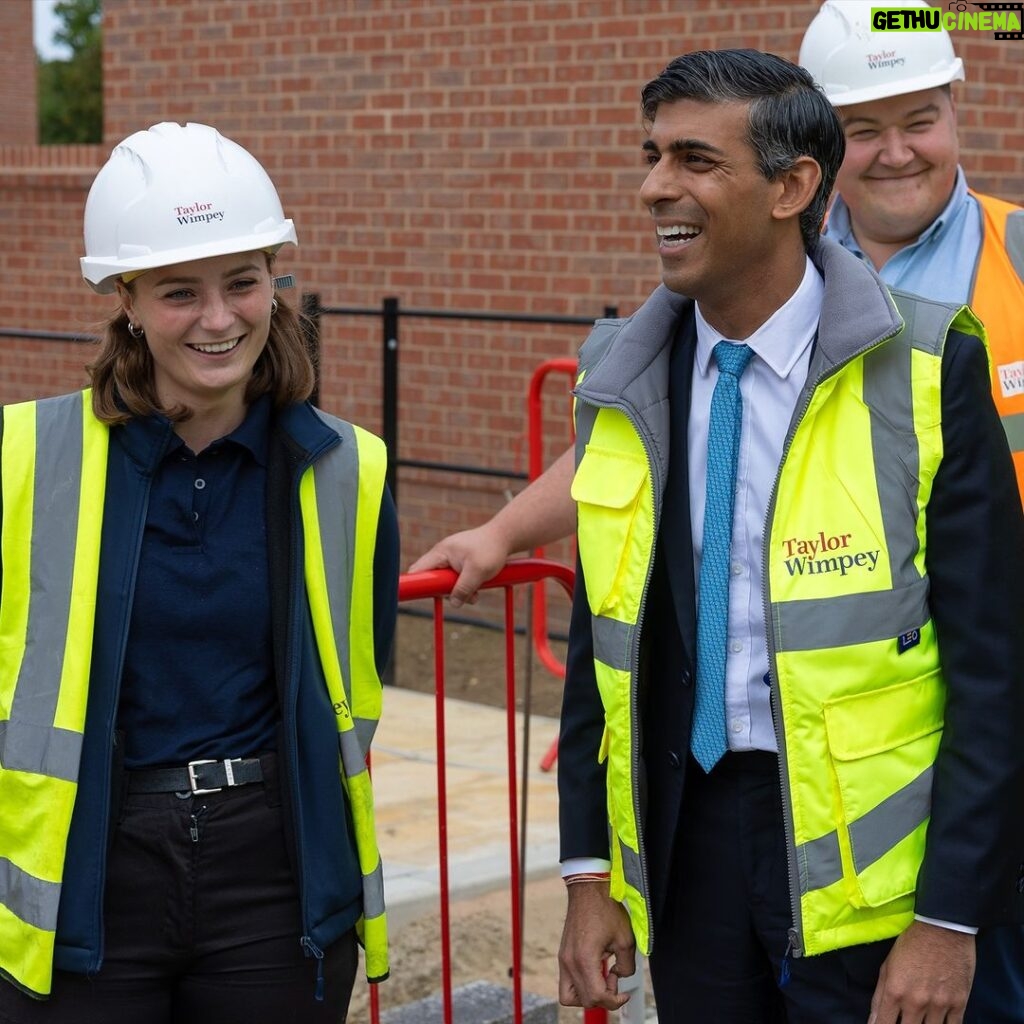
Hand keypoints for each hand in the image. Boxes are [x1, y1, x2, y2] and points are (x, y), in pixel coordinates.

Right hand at [407, 522, 512, 607]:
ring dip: (460, 589)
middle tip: (462, 596)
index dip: (417, 583)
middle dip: (446, 590)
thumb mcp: (477, 572)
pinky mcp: (462, 561)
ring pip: (447, 580)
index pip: (419, 569)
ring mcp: (452, 557)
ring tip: (476, 592)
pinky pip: (457, 577)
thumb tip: (454, 603)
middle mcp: (443, 553)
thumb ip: (463, 589)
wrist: (507, 536)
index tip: (419, 596)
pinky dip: (467, 584)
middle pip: (433, 578)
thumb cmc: (491, 549)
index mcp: (442, 552)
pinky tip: (479, 585)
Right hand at [558, 881, 635, 1010]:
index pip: (597, 996)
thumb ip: (627, 966)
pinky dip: (580, 985)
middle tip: (614, 978)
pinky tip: (594, 971)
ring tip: (601, 979)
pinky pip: (566, 982)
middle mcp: (570, 962)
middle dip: (603, 997)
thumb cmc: (605, 909)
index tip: (623, 994)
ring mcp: (563, 959)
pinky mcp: (563, 955)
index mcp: (585, 959)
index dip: (614, 1001)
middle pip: (585, 1000)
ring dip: (587, 995)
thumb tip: (619, 976)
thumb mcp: (625, 939)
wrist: (587, 890)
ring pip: (569, 996)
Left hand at [868, 920, 974, 1023]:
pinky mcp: (959, 1004)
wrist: (942, 928)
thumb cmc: (911, 944)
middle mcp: (915, 1002)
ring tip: (920, 1021)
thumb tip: (873, 1020)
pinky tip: (938, 1023)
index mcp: (894, 991)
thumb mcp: (887, 966)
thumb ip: (879, 996)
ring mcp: (939, 1005)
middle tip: (905, 1020)